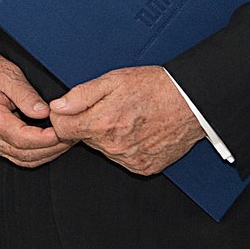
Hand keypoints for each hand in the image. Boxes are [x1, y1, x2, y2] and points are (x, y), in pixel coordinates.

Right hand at [0, 50, 69, 167]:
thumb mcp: (8, 74)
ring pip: (21, 159)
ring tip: (64, 140)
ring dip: (45, 154)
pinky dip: (35, 153)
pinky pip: (16, 155)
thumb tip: (43, 112)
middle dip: (51, 148)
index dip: (45, 139)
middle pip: (23, 153)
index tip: (62, 131)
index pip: (21, 138)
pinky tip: (48, 144)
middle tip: (70, 136)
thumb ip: (26, 94)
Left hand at [50, 65, 203, 175]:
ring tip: (127, 118)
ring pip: (102, 149)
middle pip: (83, 139)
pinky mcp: (144, 167)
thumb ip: (80, 95)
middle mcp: (115, 146)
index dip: (62, 116)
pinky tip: (137, 131)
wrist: (192, 103)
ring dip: (107, 136)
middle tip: (109, 108)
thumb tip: (57, 107)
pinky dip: (125, 147)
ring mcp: (130, 160)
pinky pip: (122, 159)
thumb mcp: (113, 80)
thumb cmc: (155, 88)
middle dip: (88, 123)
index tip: (71, 109)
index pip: (61, 129)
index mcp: (103, 123)